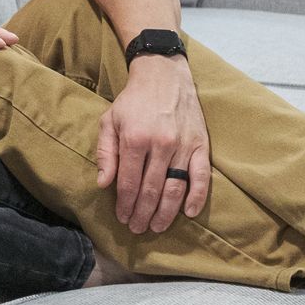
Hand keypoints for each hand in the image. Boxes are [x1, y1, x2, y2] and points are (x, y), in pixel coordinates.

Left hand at [95, 56, 210, 233]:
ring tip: (156, 226)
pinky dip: (196, 197)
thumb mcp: (109, 121)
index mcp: (135, 139)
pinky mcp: (201, 145)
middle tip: (138, 228)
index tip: (122, 218)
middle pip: (151, 190)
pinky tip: (188, 213)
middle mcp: (161, 144)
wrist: (164, 75)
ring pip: (175, 188)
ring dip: (166, 213)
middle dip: (142, 214)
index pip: (129, 183)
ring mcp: (183, 145)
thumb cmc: (133, 101)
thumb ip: (105, 153)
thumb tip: (103, 184)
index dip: (125, 204)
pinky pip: (201, 177)